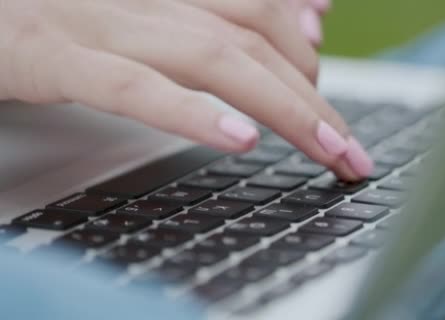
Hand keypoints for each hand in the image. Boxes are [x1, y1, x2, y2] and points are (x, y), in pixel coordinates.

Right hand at [0, 0, 372, 178]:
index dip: (303, 45)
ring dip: (283, 107)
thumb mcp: (143, 15)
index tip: (327, 85)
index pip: (257, 10)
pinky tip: (239, 139)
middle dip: (313, 97)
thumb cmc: (49, 18)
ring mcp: (99, 23)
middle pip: (252, 39)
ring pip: (213, 58)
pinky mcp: (54, 59)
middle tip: (350, 149)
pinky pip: (133, 86)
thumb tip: (307, 18)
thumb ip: (220, 15)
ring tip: (327, 150)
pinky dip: (189, 112)